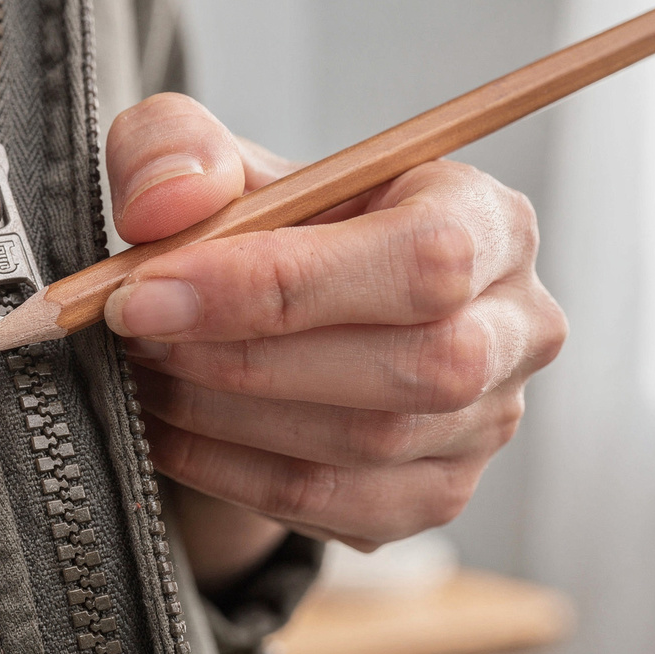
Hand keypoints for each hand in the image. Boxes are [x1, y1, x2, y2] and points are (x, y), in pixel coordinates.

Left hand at [104, 94, 565, 560]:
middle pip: (420, 365)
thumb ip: (174, 147)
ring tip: (144, 376)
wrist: (277, 321)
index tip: (147, 294)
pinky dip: (231, 476)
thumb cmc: (264, 228)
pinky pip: (336, 506)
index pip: (425, 258)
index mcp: (486, 219)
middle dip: (247, 359)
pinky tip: (166, 435)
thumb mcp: (210, 161)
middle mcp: (515, 325)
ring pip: (371, 444)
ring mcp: (487, 422)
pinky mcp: (436, 493)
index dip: (278, 284)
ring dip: (227, 417)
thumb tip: (166, 206)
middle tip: (139, 337)